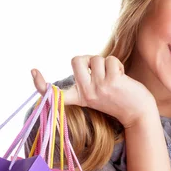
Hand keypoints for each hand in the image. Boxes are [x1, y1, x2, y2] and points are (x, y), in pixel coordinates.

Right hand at [31, 55, 156, 127]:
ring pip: (96, 58)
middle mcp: (85, 94)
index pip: (56, 93)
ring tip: (114, 77)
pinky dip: (117, 65)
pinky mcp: (111, 83)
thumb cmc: (118, 97)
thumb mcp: (97, 91)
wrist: (137, 111)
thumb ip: (87, 78)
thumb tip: (80, 60)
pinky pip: (110, 60)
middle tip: (100, 71)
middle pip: (76, 60)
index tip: (33, 71)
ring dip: (107, 63)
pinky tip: (122, 78)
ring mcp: (98, 88)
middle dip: (89, 59)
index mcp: (79, 97)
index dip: (41, 83)